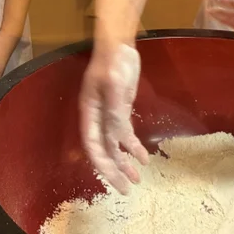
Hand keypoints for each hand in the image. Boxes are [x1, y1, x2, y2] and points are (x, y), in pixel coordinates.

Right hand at [79, 41, 147, 194]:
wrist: (119, 43)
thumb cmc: (112, 61)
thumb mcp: (113, 84)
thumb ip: (115, 112)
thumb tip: (119, 138)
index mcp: (89, 112)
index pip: (93, 145)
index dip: (102, 165)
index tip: (113, 181)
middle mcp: (96, 117)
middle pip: (103, 150)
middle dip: (113, 171)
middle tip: (126, 190)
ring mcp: (108, 114)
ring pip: (114, 145)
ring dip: (124, 162)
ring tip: (137, 180)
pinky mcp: (121, 110)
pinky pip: (125, 134)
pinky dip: (133, 147)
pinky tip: (144, 158)